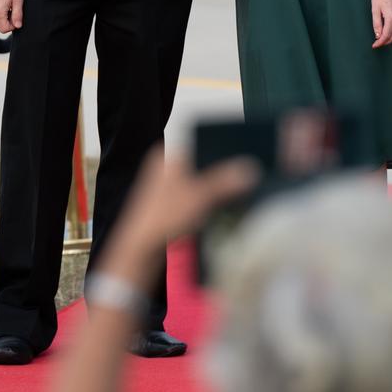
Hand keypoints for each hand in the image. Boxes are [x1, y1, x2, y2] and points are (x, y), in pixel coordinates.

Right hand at [0, 0, 23, 32]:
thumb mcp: (18, 0)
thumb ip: (18, 15)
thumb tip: (18, 26)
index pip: (5, 29)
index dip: (13, 25)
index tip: (16, 17)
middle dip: (8, 22)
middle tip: (13, 11)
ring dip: (3, 18)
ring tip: (8, 7)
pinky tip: (3, 5)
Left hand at [117, 147, 259, 255]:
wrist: (140, 251)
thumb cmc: (163, 217)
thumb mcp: (200, 196)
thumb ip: (226, 181)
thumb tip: (250, 169)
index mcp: (166, 155)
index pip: (199, 140)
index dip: (222, 145)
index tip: (245, 151)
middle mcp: (165, 166)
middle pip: (202, 161)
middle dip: (222, 169)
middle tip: (247, 173)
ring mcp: (167, 186)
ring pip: (200, 180)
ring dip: (217, 187)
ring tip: (239, 189)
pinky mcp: (171, 204)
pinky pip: (196, 195)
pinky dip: (208, 200)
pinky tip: (223, 207)